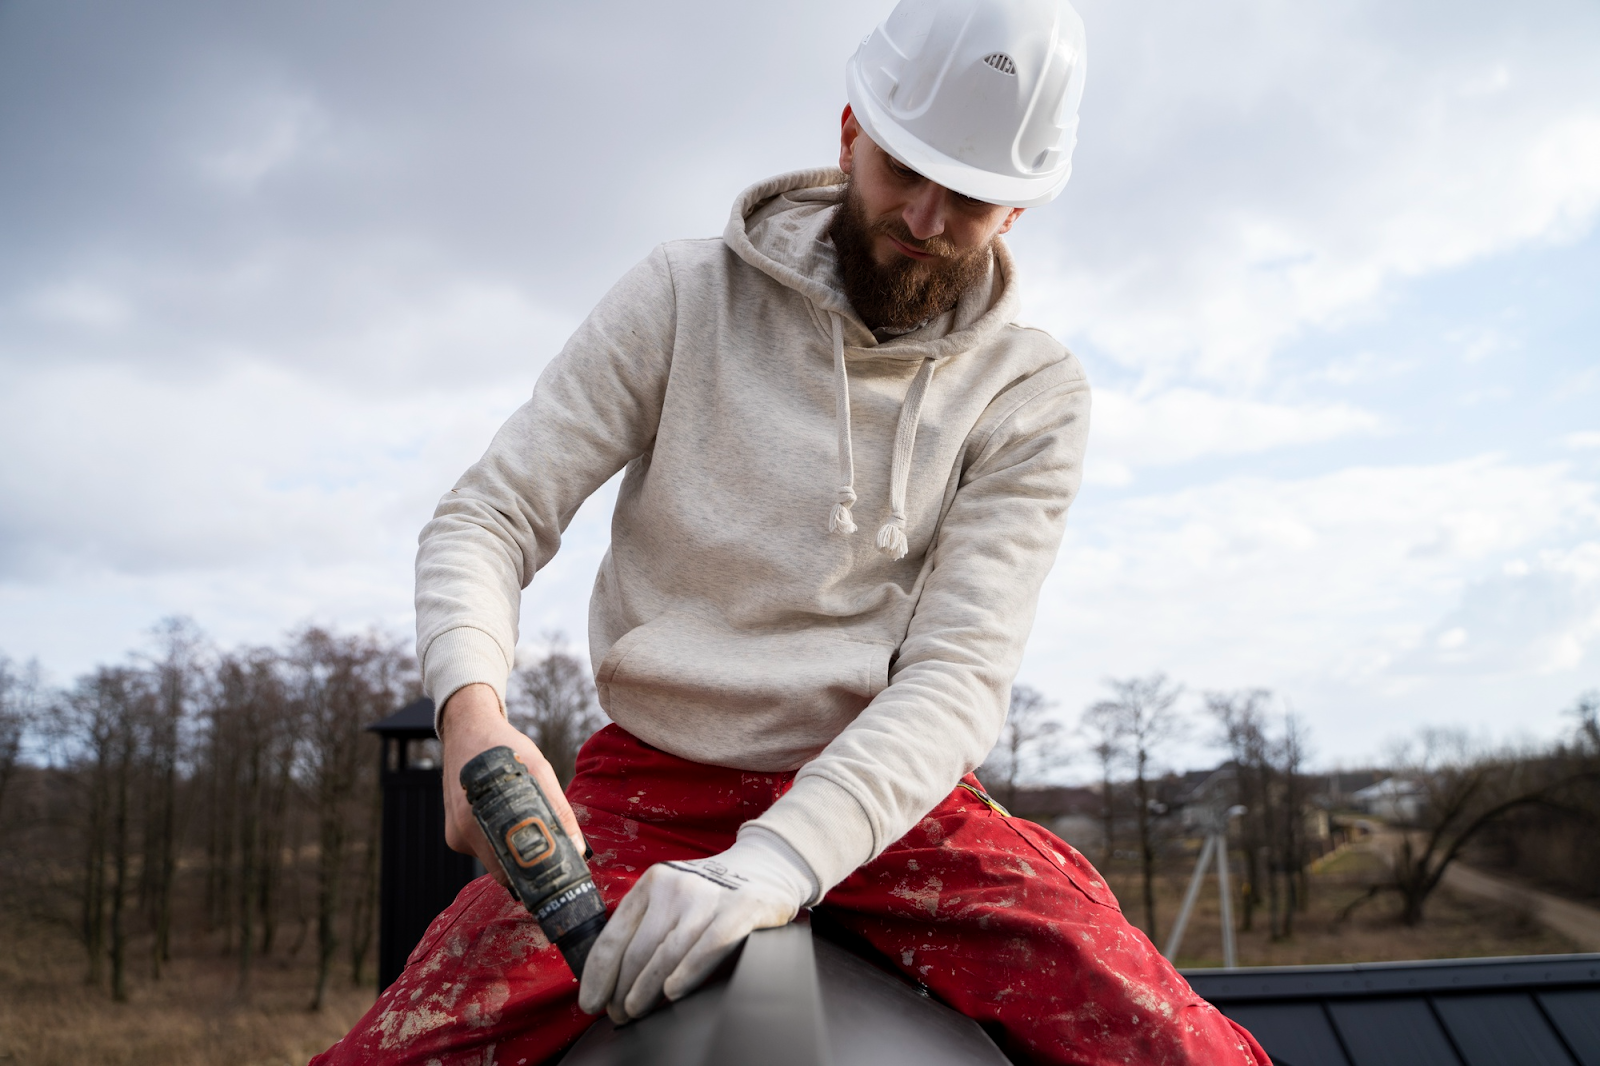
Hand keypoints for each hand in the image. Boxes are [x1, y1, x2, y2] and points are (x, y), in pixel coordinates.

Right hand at [438, 683, 584, 886]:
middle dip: (526, 866)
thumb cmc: (504, 748)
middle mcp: (463, 833)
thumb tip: (577, 847)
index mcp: (480, 821)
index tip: (554, 878)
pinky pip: (482, 847)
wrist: (467, 729)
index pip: (508, 872)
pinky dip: (497, 838)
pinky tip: (504, 814)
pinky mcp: (453, 833)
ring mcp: (455, 835)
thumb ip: (558, 810)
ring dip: (512, 849)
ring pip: (492, 859)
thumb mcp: (539, 771)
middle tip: (550, 856)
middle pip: (501, 869)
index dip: (532, 878)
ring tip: (526, 824)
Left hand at [577, 829, 817, 1022]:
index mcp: (651, 883)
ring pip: (669, 952)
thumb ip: (646, 927)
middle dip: (622, 989)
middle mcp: (676, 885)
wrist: (765, 867)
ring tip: (636, 1011)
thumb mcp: (671, 899)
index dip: (598, 974)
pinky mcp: (741, 906)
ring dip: (647, 989)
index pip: (614, 935)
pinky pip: (710, 944)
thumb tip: (610, 981)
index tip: (591, 1002)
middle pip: (638, 949)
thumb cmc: (710, 897)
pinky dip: (689, 971)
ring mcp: (709, 895)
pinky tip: (673, 992)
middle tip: (618, 1014)